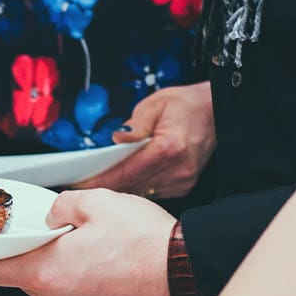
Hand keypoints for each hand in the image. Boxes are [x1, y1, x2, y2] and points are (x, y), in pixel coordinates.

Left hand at [0, 190, 175, 295]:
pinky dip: (82, 278)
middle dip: (37, 251)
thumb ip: (61, 206)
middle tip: (62, 230)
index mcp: (44, 272)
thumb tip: (54, 215)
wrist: (184, 273)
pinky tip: (106, 262)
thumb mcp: (96, 202)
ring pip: (52, 282)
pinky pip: (74, 294)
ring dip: (63, 264)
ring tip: (96, 246)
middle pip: (25, 272)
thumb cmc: (145, 242)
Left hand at [80, 83, 216, 199]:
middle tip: (79, 183)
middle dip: (104, 187)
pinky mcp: (183, 186)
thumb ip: (134, 124)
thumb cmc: (187, 105)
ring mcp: (182, 181)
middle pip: (132, 186)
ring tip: (97, 182)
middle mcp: (178, 169)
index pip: (127, 171)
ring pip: (140, 192)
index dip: (101, 180)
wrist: (216, 112)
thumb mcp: (156, 103)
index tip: (81, 184)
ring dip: (119, 189)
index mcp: (170, 148)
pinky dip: (136, 187)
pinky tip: (123, 180)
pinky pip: (152, 191)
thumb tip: (116, 140)